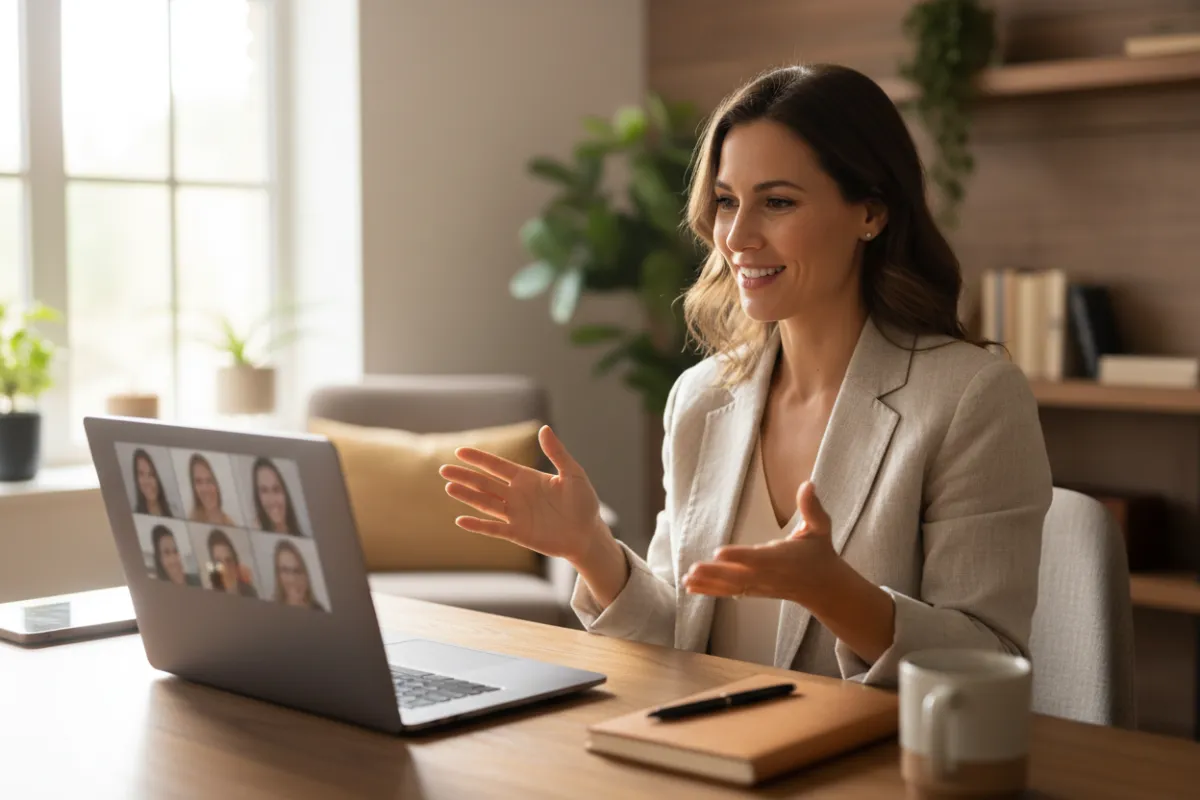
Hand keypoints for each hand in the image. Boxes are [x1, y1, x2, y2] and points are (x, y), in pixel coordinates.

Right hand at [439, 425, 605, 563]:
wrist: (588, 533)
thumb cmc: (583, 503)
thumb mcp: (573, 474)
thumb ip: (557, 453)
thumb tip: (544, 428)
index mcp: (527, 478)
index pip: (497, 466)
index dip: (479, 459)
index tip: (460, 452)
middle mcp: (516, 495)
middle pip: (485, 483)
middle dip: (465, 476)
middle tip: (443, 470)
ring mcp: (515, 515)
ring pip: (485, 503)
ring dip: (467, 496)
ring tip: (449, 487)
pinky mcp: (518, 534)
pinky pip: (494, 528)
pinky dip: (478, 525)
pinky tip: (461, 520)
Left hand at [681, 481, 837, 605]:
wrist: (823, 587)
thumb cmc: (819, 553)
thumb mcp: (820, 528)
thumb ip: (812, 508)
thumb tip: (808, 484)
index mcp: (782, 559)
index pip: (759, 558)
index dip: (739, 556)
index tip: (719, 552)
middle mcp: (768, 575)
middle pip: (739, 576)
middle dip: (715, 573)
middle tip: (693, 569)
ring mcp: (759, 585)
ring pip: (731, 586)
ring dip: (708, 583)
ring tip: (686, 579)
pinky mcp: (753, 591)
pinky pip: (729, 592)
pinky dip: (710, 590)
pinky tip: (690, 587)